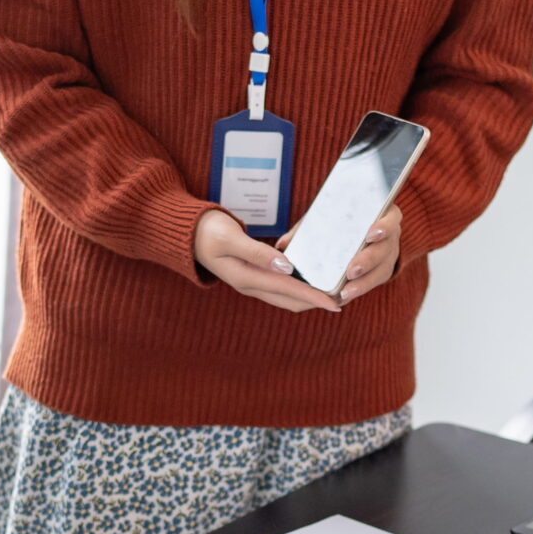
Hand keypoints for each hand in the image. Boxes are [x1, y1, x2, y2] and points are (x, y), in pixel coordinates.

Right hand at [193, 207, 339, 312]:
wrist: (187, 234)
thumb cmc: (208, 231)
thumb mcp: (231, 239)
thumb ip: (258, 253)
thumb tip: (287, 267)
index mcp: (247, 279)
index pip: (289, 291)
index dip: (314, 297)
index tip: (336, 302)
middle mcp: (251, 286)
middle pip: (291, 301)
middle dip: (317, 301)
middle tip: (344, 297)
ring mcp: (252, 283)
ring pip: (287, 297)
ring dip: (309, 296)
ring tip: (333, 291)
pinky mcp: (253, 276)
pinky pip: (281, 287)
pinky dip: (299, 287)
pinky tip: (312, 278)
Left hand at [275, 203, 401, 304]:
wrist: (360, 227)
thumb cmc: (342, 218)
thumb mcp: (327, 216)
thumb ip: (308, 227)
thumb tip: (283, 244)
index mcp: (383, 214)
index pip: (390, 219)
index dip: (383, 227)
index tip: (370, 234)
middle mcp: (390, 236)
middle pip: (384, 249)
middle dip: (367, 260)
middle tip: (351, 270)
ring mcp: (389, 256)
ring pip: (380, 271)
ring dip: (363, 283)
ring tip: (345, 292)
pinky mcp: (382, 272)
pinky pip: (373, 283)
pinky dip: (358, 290)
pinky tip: (343, 297)